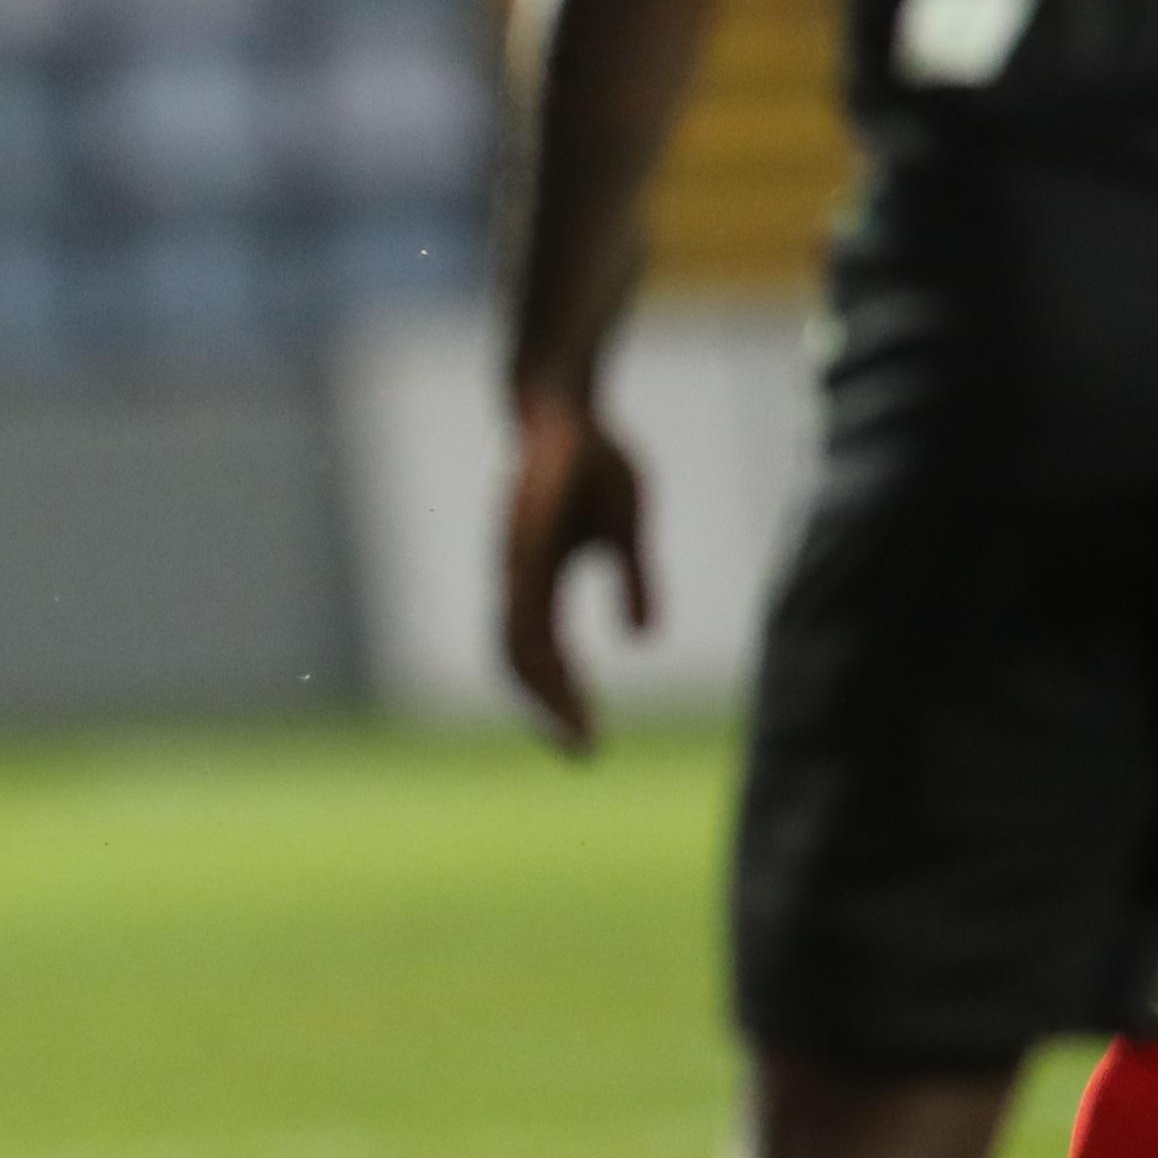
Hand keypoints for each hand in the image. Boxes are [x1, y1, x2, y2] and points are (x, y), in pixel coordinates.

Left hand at [499, 383, 653, 752]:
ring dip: (545, 691)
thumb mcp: (625, 531)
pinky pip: (523, 602)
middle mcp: (517, 580)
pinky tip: (560, 670)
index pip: (540, 657)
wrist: (563, 404)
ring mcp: (514, 561)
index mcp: (538, 582)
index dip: (561, 700)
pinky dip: (537, 643)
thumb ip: (632, 582)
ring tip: (575, 727)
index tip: (589, 741)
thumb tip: (642, 638)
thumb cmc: (590, 463)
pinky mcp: (522, 539)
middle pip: (519, 664)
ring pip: (515, 644)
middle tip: (583, 753)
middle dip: (550, 713)